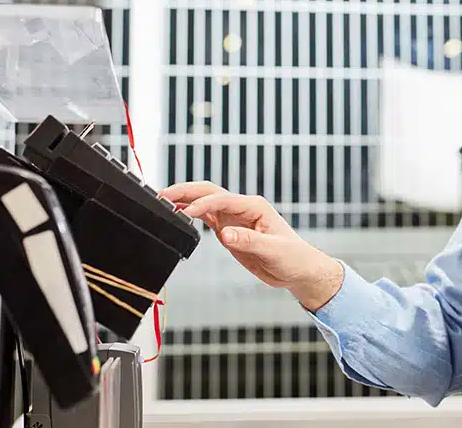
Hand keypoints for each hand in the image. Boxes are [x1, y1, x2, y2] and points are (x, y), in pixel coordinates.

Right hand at [158, 181, 342, 310]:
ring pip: (205, 202)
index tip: (186, 212)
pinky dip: (191, 214)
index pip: (223, 200)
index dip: (203, 204)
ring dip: (185, 200)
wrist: (298, 269)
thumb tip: (225, 234)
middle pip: (210, 192)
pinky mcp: (229, 230)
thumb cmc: (293, 257)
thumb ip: (248, 241)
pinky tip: (177, 213)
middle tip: (164, 194)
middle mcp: (243, 208)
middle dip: (186, 191)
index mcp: (255, 206)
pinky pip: (207, 218)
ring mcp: (234, 218)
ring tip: (163, 200)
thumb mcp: (273, 250)